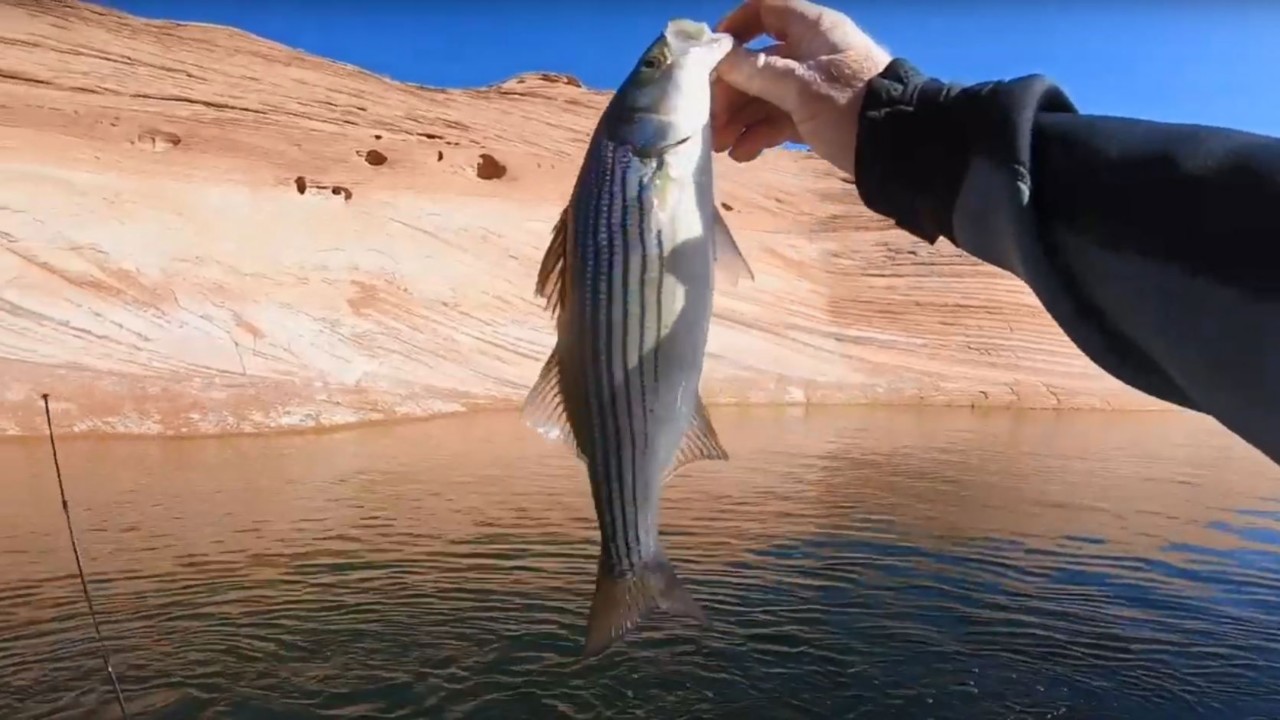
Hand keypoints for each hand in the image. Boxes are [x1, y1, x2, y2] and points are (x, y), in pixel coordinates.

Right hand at [710, 0, 890, 176]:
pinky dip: (760, 134)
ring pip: (766, 94)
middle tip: (707, 118)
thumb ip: (754, 70)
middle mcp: (811, 52)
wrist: (899, 148)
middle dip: (729, 90)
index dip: (735, 27)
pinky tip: (743, 154)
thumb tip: (716, 56)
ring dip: (739, 117)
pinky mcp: (818, 116)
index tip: (710, 56)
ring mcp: (814, 86)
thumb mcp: (798, 86)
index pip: (766, 10)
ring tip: (718, 145)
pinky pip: (780, 118)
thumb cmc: (848, 106)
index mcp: (811, 29)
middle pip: (757, 61)